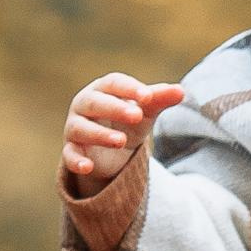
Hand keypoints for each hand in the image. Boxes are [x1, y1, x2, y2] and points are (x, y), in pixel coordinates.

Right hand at [62, 72, 185, 190]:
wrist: (111, 151)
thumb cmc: (127, 122)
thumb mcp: (144, 112)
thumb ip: (158, 100)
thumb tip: (181, 91)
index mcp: (102, 90)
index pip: (113, 83)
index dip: (129, 89)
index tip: (148, 96)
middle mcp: (84, 105)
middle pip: (95, 102)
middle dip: (115, 108)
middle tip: (137, 115)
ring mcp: (75, 128)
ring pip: (82, 129)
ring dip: (100, 135)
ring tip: (121, 141)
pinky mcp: (72, 151)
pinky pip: (69, 155)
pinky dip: (76, 161)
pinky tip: (88, 167)